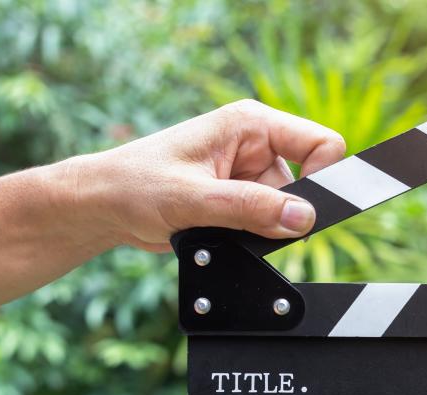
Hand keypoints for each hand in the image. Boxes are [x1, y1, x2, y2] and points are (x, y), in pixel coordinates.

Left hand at [68, 99, 345, 251]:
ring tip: (219, 227)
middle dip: (284, 212)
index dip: (324, 178)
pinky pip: (267, 225)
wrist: (102, 208)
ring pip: (287, 211)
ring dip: (262, 229)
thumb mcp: (195, 198)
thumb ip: (252, 208)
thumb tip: (303, 218)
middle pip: (307, 184)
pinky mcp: (240, 201)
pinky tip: (219, 235)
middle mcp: (255, 145)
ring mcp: (249, 175)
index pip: (321, 143)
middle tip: (246, 224)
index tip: (306, 212)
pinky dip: (251, 238)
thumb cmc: (134, 186)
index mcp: (250, 124)